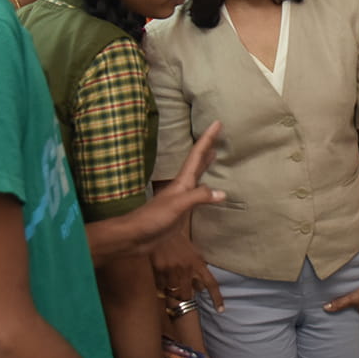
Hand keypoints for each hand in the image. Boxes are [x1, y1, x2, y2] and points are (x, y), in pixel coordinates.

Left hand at [130, 122, 223, 257]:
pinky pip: (199, 195)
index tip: (217, 122)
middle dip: (208, 146)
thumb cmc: (153, 217)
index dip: (207, 139)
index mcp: (182, 182)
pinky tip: (211, 191)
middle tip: (219, 133)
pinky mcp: (183, 211)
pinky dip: (207, 189)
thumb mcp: (177, 205)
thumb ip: (198, 197)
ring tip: (216, 153)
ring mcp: (182, 198)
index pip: (197, 155)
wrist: (136, 235)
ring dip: (206, 164)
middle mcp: (183, 186)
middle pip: (198, 162)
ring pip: (198, 176)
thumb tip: (222, 192)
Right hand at [151, 232, 222, 314]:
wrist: (160, 228)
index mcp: (198, 262)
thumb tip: (201, 287)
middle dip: (183, 295)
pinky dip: (160, 284)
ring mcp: (174, 269)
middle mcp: (187, 268)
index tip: (220, 310)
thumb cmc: (177, 241)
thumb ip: (197, 269)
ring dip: (170, 290)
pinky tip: (159, 274)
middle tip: (178, 289)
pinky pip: (160, 286)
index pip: (211, 283)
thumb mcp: (191, 252)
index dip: (217, 298)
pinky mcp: (160, 269)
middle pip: (188, 295)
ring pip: (173, 292)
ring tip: (167, 279)